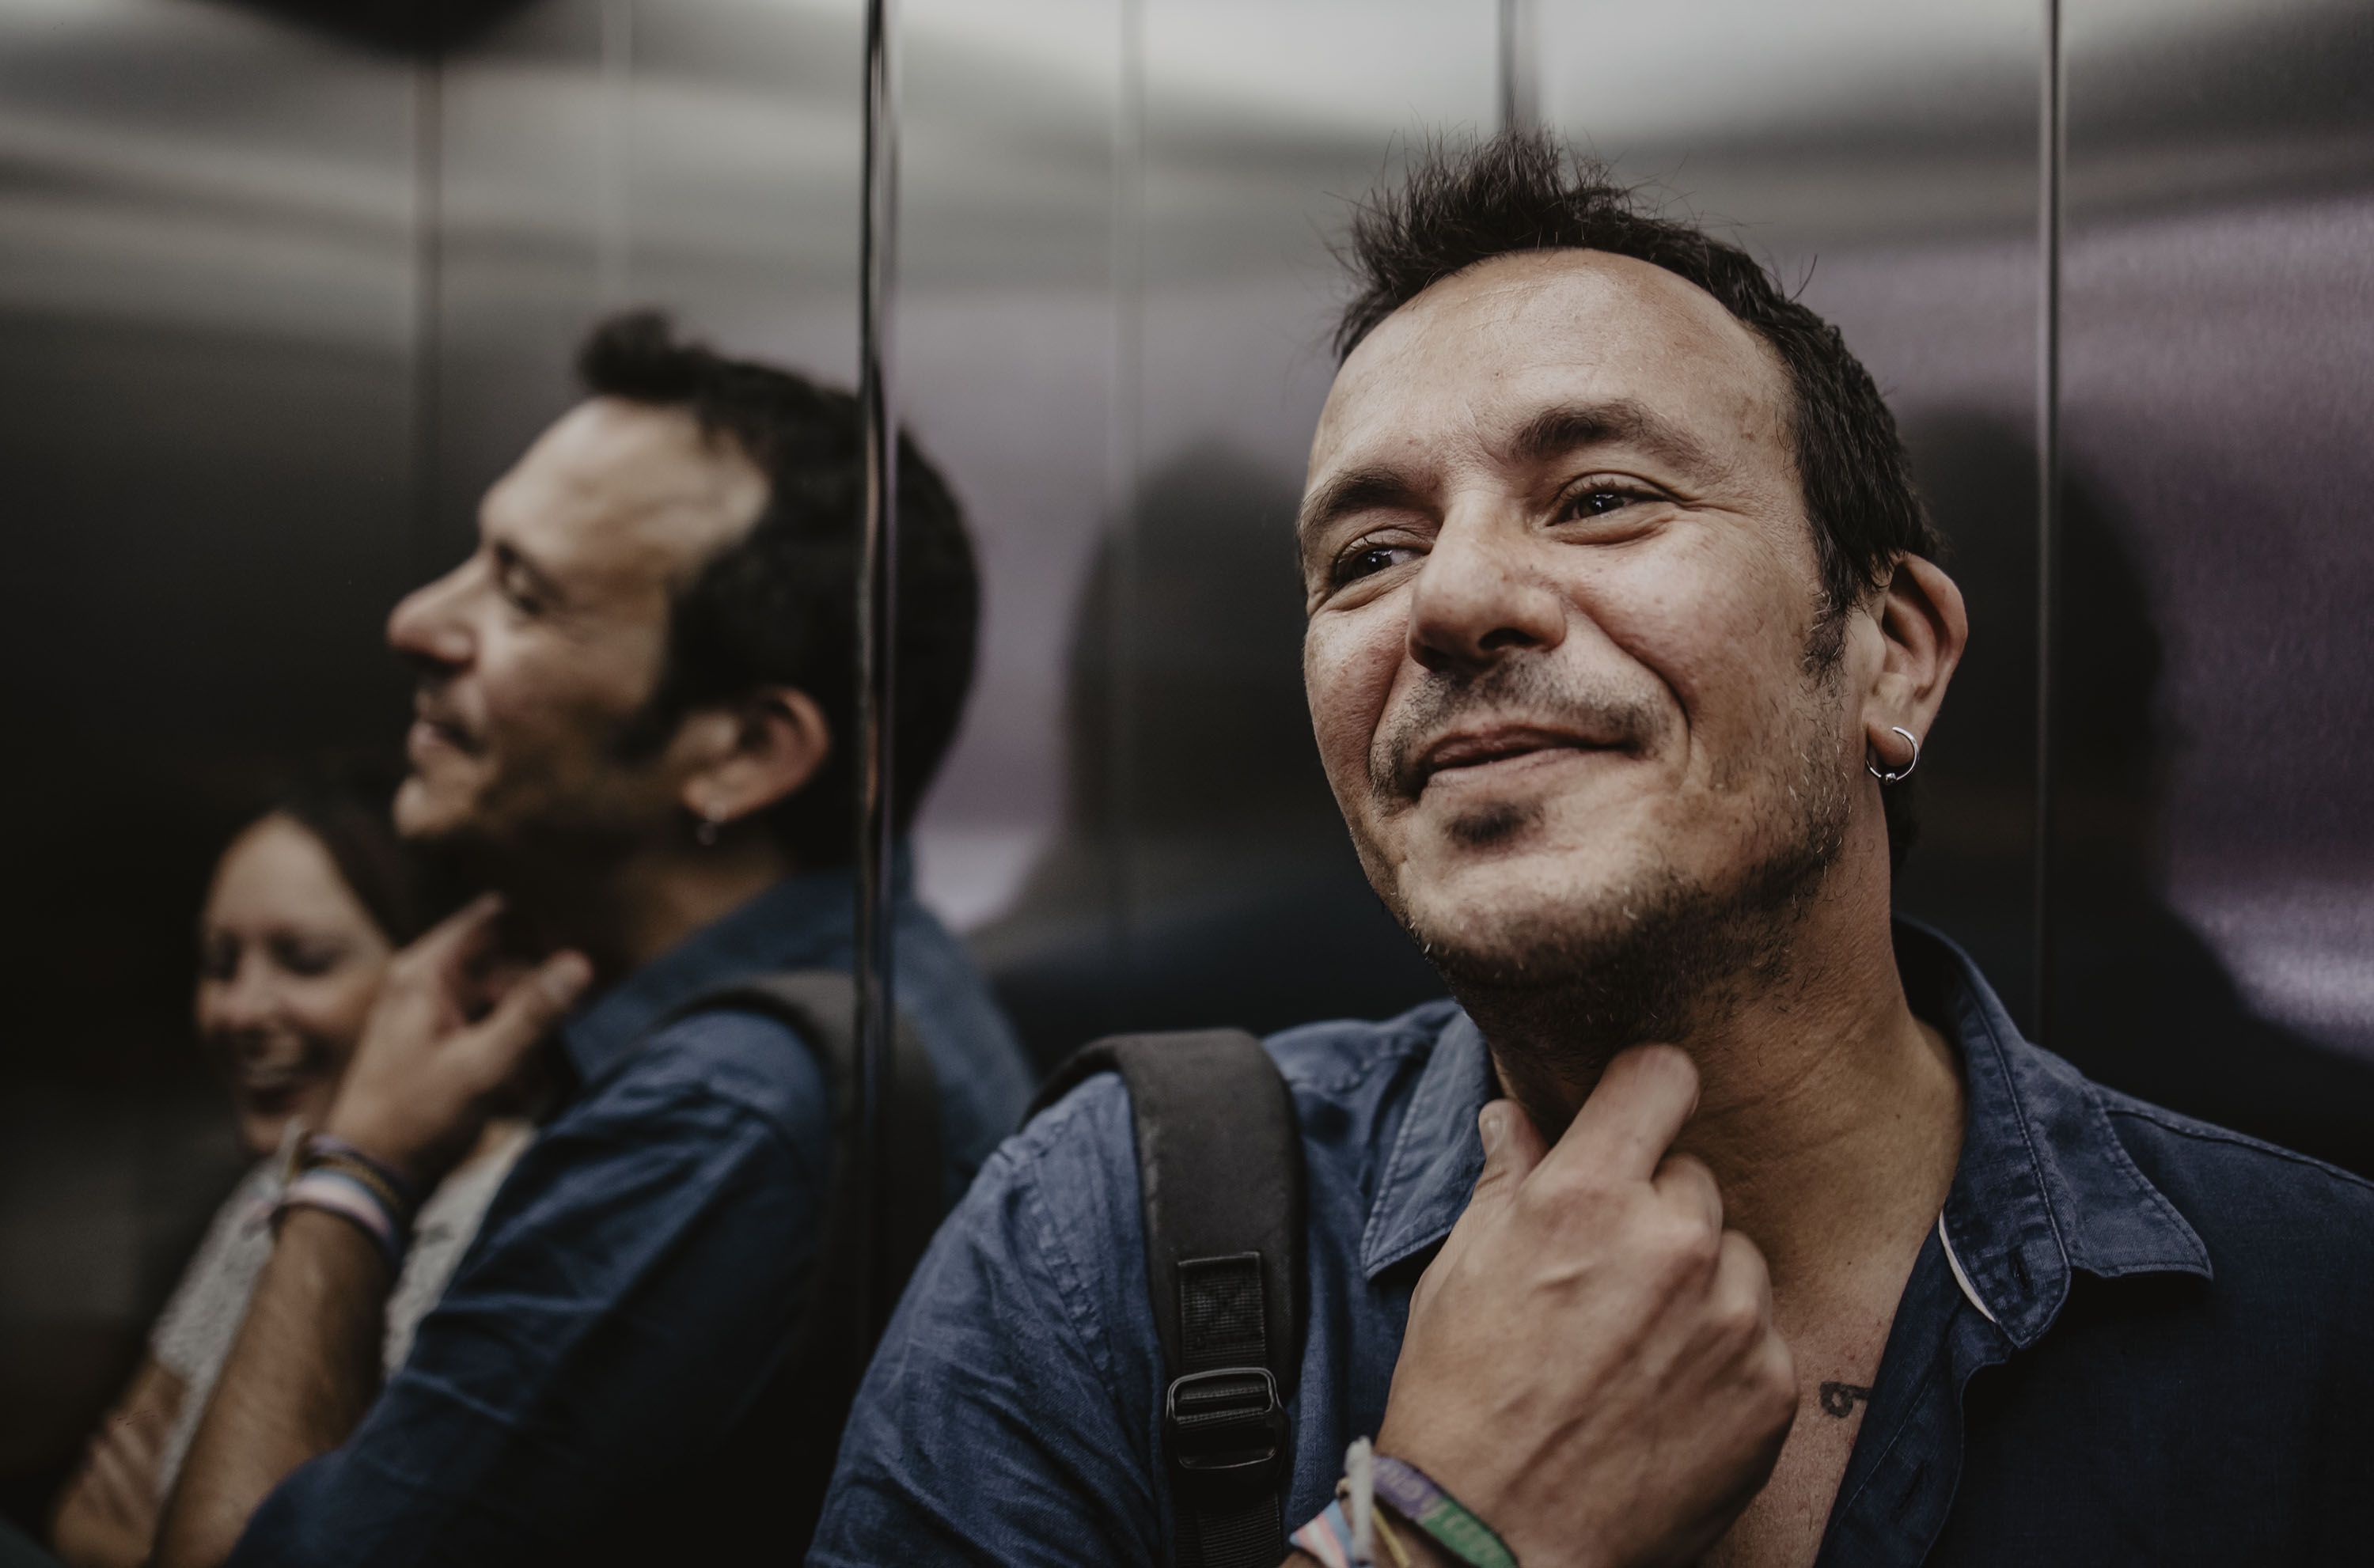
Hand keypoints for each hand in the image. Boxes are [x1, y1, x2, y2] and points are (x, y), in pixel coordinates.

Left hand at [324, 895, 589, 1184]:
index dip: (535, 929)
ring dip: (526, 1030)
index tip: (569, 956)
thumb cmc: (417, 1116)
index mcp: (426, 973)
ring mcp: (430, 1013)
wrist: (372, 1175)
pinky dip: (509, 1052)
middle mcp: (424, 983)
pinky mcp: (438, 1043)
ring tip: (531, 1073)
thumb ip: (533, 1013)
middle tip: (558, 1032)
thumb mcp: (483, 1065)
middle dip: (535, 994)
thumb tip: (580, 963)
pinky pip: (489, 1030)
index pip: (493, 917)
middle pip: (503, 962)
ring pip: (500, 1000)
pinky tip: (518, 1088)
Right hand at [1373, 1046, 1796, 1567]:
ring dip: (1698, 1282)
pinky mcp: (1770, 1389)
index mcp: (1585, 1196)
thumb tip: (1519, 1119)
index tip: (1635, 1119)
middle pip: (1694, 1176)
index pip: (1660, 1076)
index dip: (1643, 1092)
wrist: (1495, 1539)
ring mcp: (1731, 1319)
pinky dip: (1724, 1356)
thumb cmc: (1462, 1403)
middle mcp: (1671, 1242)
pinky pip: (1761, 1334)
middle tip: (1605, 1275)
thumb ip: (1509, 1179)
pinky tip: (1664, 1395)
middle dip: (1654, 1211)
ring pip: (1733, 1255)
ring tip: (1634, 1345)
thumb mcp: (1462, 1268)